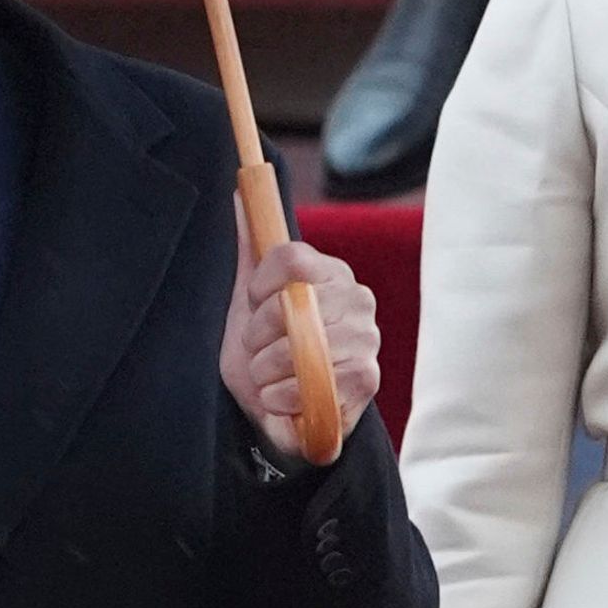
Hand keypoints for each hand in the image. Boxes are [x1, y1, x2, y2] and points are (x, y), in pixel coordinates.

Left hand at [223, 237, 382, 450]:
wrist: (278, 415)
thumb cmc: (266, 354)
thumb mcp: (249, 302)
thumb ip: (251, 248)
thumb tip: (240, 192)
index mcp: (331, 272)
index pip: (291, 257)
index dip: (260, 286)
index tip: (252, 305)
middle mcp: (357, 298)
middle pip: (291, 301)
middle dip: (258, 336)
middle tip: (258, 352)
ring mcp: (367, 338)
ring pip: (301, 342)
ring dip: (268, 368)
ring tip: (268, 377)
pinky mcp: (368, 378)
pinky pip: (314, 378)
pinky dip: (284, 394)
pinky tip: (280, 398)